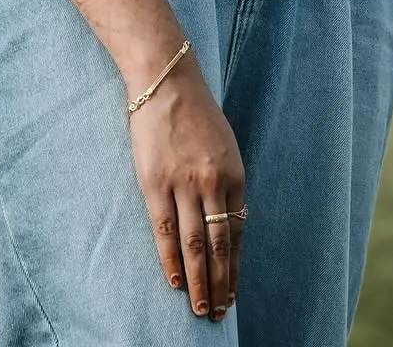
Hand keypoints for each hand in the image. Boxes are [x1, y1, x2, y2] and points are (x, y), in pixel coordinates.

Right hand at [130, 59, 245, 322]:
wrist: (166, 80)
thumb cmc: (193, 112)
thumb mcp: (223, 146)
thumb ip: (225, 182)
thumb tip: (225, 222)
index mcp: (234, 176)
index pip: (237, 234)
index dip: (234, 268)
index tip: (232, 293)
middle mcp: (213, 184)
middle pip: (220, 246)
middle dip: (221, 284)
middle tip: (219, 313)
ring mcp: (184, 184)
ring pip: (195, 245)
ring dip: (199, 281)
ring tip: (201, 308)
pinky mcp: (155, 182)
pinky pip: (165, 230)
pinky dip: (171, 260)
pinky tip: (175, 282)